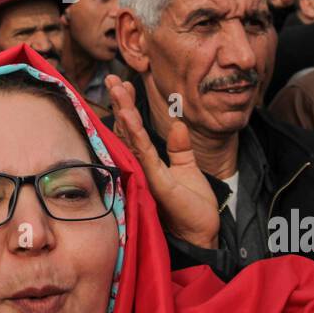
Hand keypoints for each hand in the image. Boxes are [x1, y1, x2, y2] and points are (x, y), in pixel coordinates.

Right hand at [107, 76, 218, 249]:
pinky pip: (142, 152)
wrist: (201, 234)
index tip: (125, 84)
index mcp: (148, 162)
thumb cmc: (192, 206)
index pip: (134, 130)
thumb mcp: (188, 168)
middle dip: (119, 102)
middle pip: (126, 130)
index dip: (128, 107)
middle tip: (112, 78)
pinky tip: (127, 114)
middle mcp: (141, 167)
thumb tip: (176, 124)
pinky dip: (134, 132)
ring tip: (116, 87)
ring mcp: (145, 173)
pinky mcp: (153, 181)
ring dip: (123, 110)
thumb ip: (180, 147)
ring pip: (129, 137)